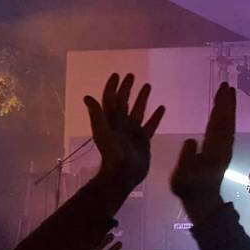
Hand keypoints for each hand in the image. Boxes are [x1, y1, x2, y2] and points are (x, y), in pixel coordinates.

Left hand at [83, 73, 164, 189]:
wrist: (124, 174)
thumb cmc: (112, 153)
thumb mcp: (102, 133)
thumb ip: (96, 115)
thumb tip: (87, 97)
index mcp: (110, 120)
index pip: (110, 99)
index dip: (112, 87)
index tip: (117, 75)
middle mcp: (121, 123)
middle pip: (124, 101)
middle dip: (127, 88)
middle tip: (131, 76)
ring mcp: (133, 131)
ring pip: (138, 110)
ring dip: (142, 98)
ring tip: (148, 86)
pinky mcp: (143, 139)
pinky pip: (150, 124)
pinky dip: (156, 116)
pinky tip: (162, 108)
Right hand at [171, 82, 235, 221]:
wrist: (203, 202)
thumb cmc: (190, 189)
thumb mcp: (184, 175)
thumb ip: (187, 157)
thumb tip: (191, 139)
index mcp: (213, 149)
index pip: (218, 122)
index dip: (220, 106)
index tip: (222, 91)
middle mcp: (222, 146)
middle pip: (226, 120)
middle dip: (226, 102)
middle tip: (227, 85)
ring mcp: (224, 149)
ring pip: (228, 124)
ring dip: (228, 108)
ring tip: (228, 93)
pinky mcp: (224, 152)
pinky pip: (227, 131)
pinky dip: (226, 119)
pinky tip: (224, 113)